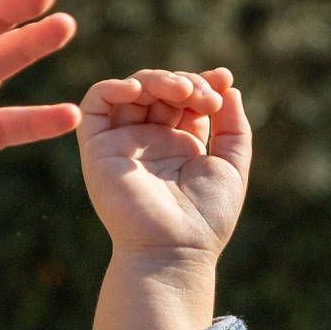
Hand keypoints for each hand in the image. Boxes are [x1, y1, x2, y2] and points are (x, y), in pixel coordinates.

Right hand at [79, 68, 248, 261]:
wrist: (175, 249)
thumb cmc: (206, 217)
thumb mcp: (232, 166)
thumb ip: (234, 127)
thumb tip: (230, 89)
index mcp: (181, 146)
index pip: (186, 99)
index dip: (203, 83)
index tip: (223, 80)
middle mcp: (150, 141)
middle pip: (161, 89)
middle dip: (185, 82)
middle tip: (205, 97)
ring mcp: (124, 141)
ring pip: (132, 89)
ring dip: (158, 80)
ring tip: (183, 92)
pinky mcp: (99, 146)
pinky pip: (96, 103)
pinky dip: (114, 87)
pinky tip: (139, 89)